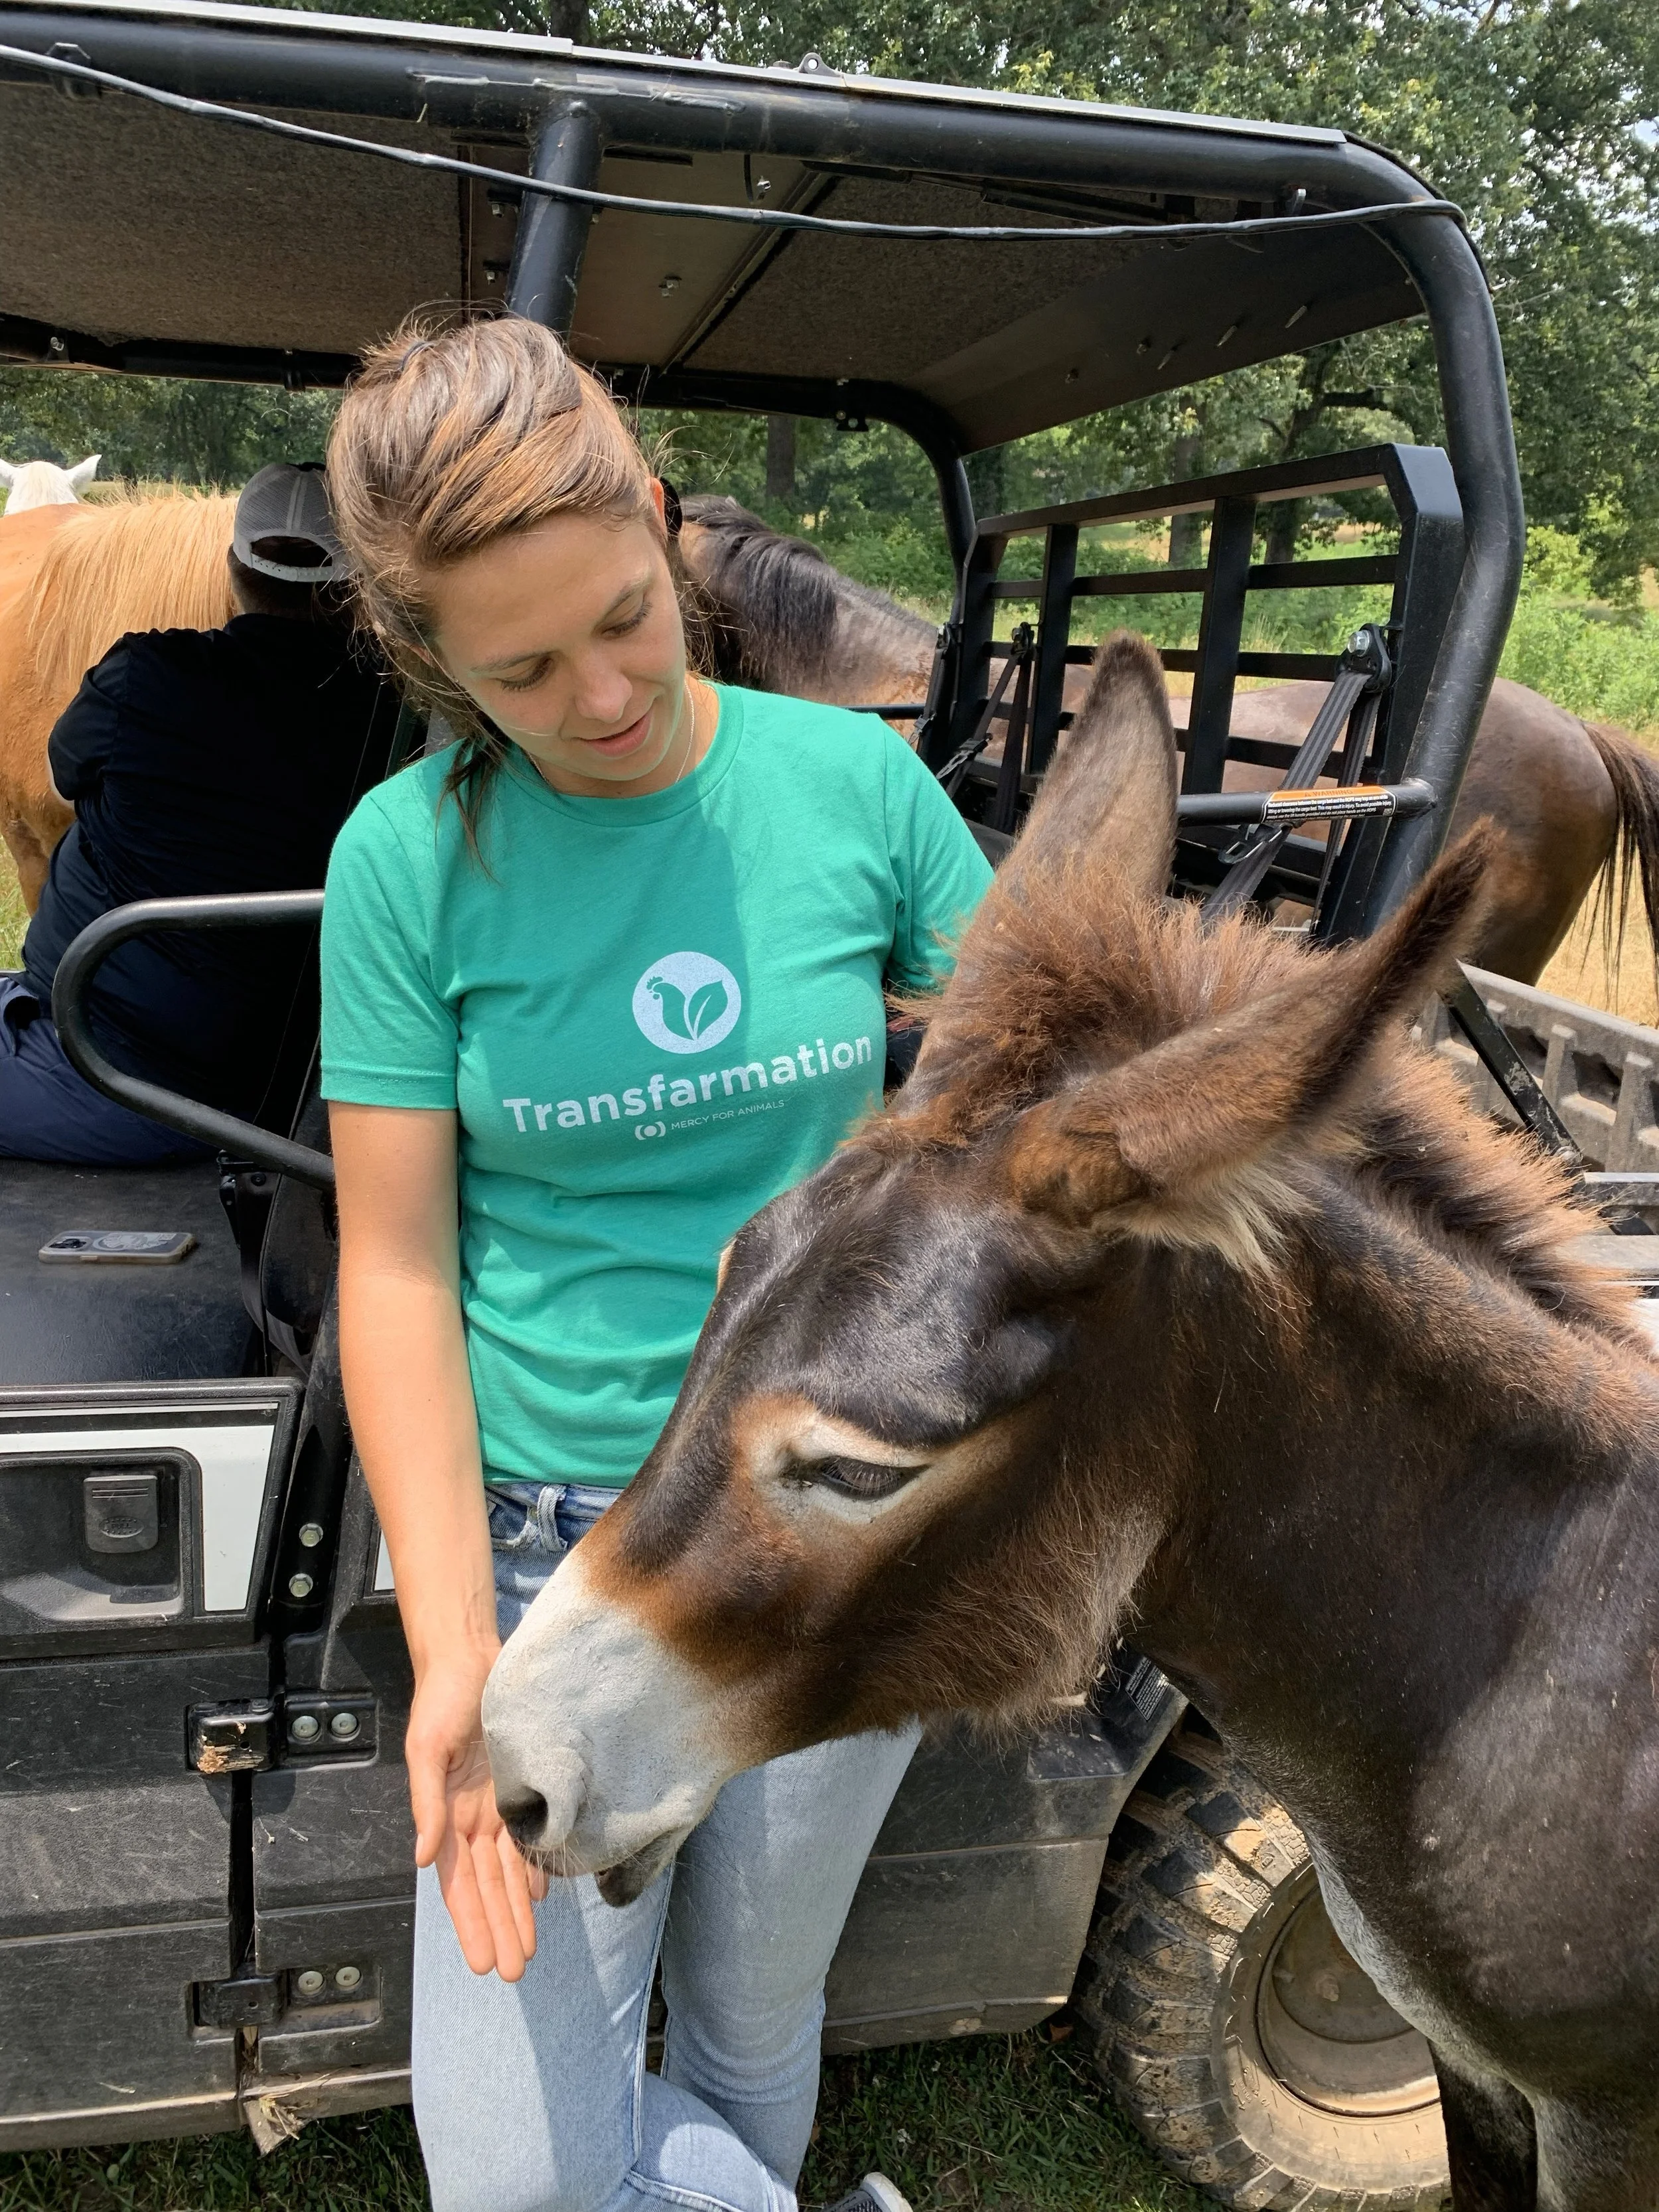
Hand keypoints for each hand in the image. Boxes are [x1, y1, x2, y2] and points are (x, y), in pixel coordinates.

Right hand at [406, 1650, 547, 1980]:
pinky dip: (535, 1868)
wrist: (470, 1657)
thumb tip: (420, 1858)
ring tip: (530, 1949)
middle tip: (515, 1971)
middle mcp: (472, 1819)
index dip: (471, 1924)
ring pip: (509, 1871)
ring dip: (517, 1910)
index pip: (458, 1886)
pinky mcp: (522, 1783)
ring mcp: (497, 1805)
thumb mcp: (427, 1749)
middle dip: (499, 1929)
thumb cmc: (441, 1700)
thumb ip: (426, 1803)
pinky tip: (544, 1894)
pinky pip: (529, 1836)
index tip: (483, 1963)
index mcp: (445, 1817)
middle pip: (487, 1888)